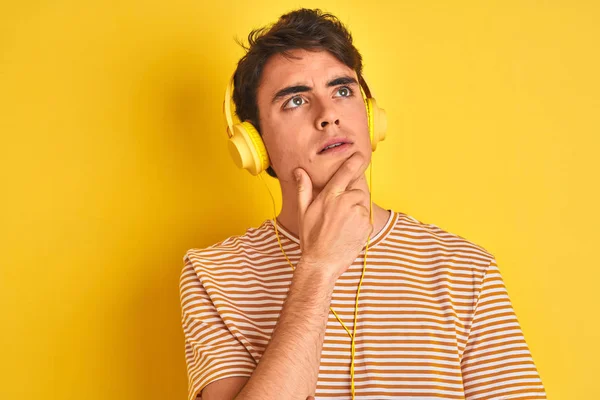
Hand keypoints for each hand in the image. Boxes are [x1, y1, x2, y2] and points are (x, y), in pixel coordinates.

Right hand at [294, 152, 372, 279]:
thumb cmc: (310, 238)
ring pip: (362, 204)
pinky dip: (360, 222)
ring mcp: (358, 214)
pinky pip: (365, 218)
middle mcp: (346, 203)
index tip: (359, 156)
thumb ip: (304, 189)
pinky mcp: (366, 226)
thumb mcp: (303, 212)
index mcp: (330, 197)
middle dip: (351, 197)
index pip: (345, 173)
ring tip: (342, 225)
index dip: (354, 162)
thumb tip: (299, 171)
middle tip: (339, 213)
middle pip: (357, 190)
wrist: (322, 263)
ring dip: (355, 210)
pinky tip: (348, 232)